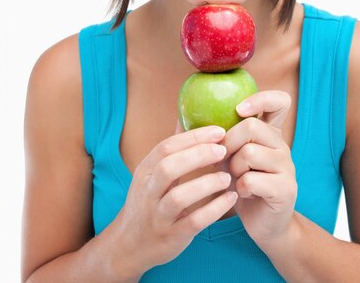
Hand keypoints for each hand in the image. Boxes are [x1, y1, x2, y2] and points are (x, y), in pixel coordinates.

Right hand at [114, 124, 236, 277]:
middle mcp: (148, 191)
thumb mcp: (152, 173)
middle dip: (197, 155)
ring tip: (227, 176)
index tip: (219, 130)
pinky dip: (213, 210)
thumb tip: (186, 115)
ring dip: (205, 184)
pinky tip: (230, 199)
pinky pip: (192, 222)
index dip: (193, 136)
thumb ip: (170, 148)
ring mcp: (158, 215)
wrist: (129, 245)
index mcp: (145, 170)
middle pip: (168, 167)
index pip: (166, 146)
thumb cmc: (148, 201)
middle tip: (223, 149)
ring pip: (178, 197)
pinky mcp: (171, 237)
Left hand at [223, 91, 296, 248]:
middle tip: (223, 160)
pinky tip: (242, 194)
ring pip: (250, 153)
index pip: (279, 102)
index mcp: (271, 134)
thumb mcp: (230, 157)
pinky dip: (239, 188)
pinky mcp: (285, 189)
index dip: (260, 99)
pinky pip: (252, 180)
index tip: (239, 109)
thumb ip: (219, 137)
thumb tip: (183, 115)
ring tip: (234, 179)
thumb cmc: (241, 186)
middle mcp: (282, 146)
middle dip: (229, 143)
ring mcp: (287, 167)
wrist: (264, 225)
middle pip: (252, 126)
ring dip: (233, 168)